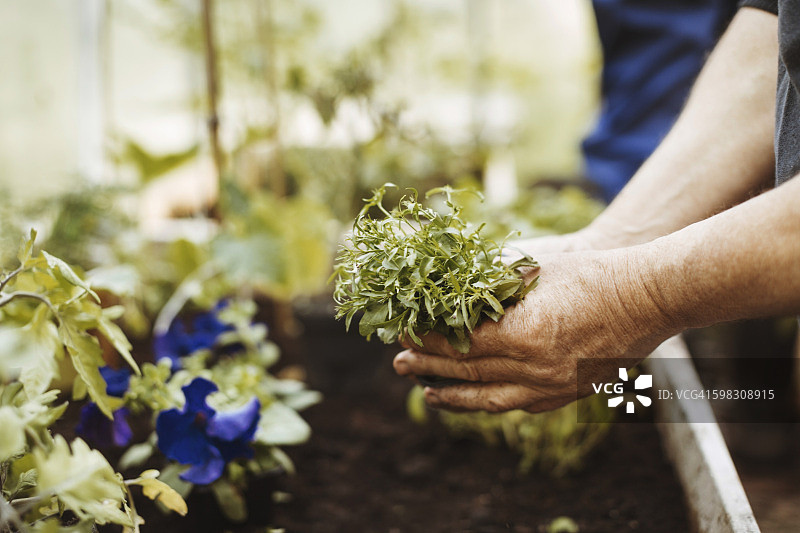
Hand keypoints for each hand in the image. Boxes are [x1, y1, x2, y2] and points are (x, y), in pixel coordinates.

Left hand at [393, 249, 677, 412]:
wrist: (648, 296)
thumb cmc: (591, 272)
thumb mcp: (534, 271)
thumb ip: (491, 287)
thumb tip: (448, 294)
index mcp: (523, 334)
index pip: (459, 344)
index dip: (427, 342)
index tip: (403, 336)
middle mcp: (535, 368)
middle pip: (468, 374)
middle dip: (428, 369)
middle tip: (400, 366)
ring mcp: (554, 386)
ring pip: (490, 399)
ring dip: (454, 396)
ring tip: (427, 394)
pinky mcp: (568, 394)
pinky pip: (519, 405)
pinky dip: (490, 403)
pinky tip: (474, 400)